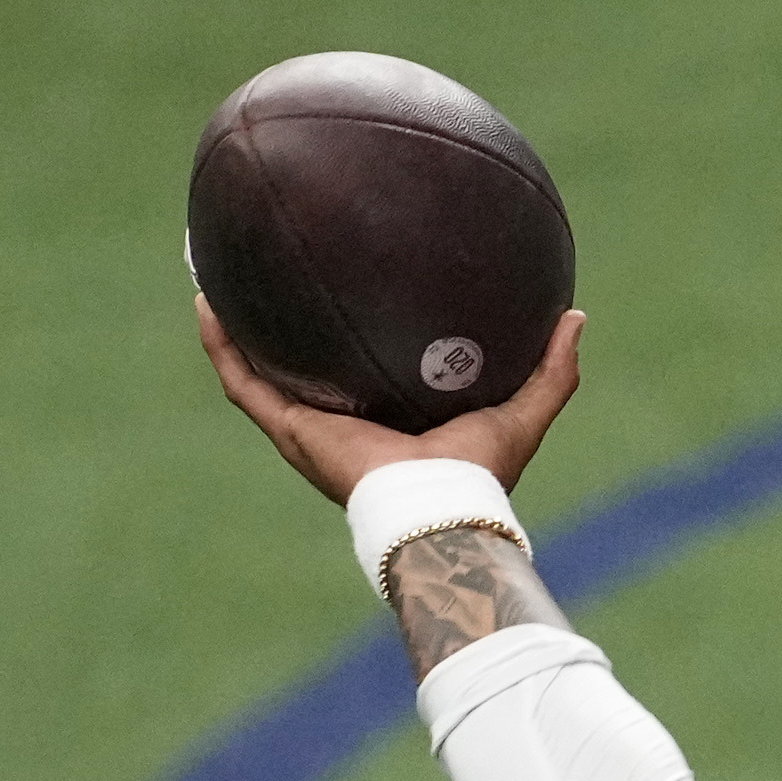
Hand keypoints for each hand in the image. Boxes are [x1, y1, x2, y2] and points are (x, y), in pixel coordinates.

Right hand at [198, 296, 584, 504]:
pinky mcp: (290, 431)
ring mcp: (310, 428)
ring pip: (259, 371)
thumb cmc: (481, 472)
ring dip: (235, 328)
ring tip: (216, 277)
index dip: (353, 335)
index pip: (364, 371)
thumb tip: (575, 316)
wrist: (441, 509)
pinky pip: (243, 381)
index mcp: (391, 422)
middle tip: (273, 271)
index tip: (347, 287)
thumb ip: (553, 370)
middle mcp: (343, 423)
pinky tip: (206, 300)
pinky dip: (222, 344)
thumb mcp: (524, 410)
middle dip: (285, 326)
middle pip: (304, 368)